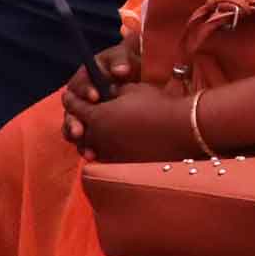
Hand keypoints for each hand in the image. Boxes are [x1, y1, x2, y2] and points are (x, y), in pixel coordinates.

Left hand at [58, 74, 201, 163]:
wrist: (181, 129)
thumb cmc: (157, 105)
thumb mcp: (130, 90)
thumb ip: (109, 93)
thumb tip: (104, 95)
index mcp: (96, 116)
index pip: (74, 107)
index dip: (73, 100)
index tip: (74, 97)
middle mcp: (98, 137)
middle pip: (77, 131)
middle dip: (77, 122)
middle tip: (81, 118)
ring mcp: (110, 154)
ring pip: (89, 147)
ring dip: (89, 139)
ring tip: (94, 135)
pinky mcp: (123, 165)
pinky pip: (106, 158)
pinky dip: (104, 151)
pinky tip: (112, 146)